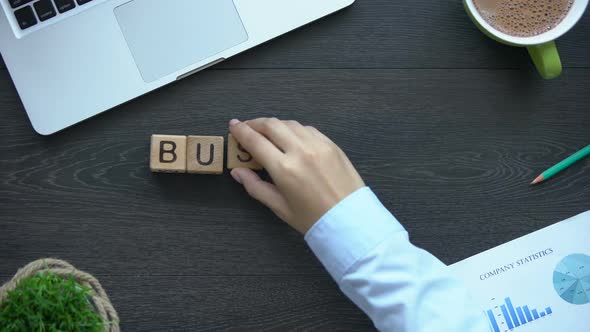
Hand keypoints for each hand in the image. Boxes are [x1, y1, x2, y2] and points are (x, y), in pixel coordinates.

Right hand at [229, 118, 364, 233]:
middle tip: (247, 128)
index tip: (233, 126)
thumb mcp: (280, 207)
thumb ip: (256, 187)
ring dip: (275, 125)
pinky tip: (291, 137)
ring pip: (290, 124)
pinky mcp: (331, 144)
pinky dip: (295, 129)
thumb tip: (238, 172)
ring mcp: (318, 145)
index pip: (255, 141)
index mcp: (284, 169)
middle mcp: (300, 151)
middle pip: (272, 125)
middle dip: (256, 123)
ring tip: (267, 132)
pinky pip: (308, 129)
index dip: (241, 131)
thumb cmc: (313, 218)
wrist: (350, 220)